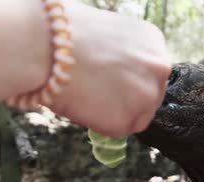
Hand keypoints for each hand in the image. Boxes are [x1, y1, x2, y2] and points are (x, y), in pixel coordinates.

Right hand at [50, 1, 171, 136]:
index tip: (111, 79)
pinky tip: (84, 105)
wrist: (44, 46)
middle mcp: (158, 68)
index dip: (130, 78)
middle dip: (128, 97)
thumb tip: (121, 71)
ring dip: (116, 112)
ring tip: (88, 97)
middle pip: (150, 95)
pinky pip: (118, 129)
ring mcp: (147, 96)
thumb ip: (125, 52)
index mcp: (153, 41)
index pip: (151, 71)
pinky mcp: (128, 120)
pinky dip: (102, 124)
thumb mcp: (109, 30)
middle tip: (99, 93)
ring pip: (138, 115)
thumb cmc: (65, 33)